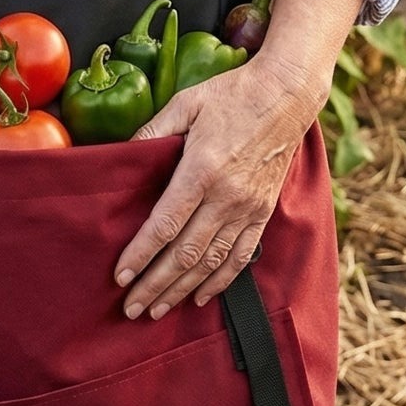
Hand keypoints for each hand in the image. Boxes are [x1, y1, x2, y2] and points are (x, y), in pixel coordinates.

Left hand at [114, 0, 362, 319]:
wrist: (285, 96)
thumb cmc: (231, 95)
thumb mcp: (185, 103)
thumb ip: (152, 132)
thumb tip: (120, 155)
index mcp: (202, 170)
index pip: (165, 224)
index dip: (141, 254)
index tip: (120, 277)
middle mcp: (226, 196)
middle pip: (186, 253)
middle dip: (155, 285)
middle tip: (130, 309)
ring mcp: (248, 208)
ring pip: (211, 262)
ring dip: (182, 290)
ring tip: (157, 310)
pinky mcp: (263, 212)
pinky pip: (240, 256)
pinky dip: (219, 281)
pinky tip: (200, 296)